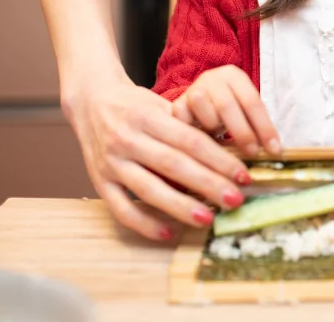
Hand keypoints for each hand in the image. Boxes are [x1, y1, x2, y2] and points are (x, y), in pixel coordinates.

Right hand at [63, 67, 251, 240]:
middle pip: (174, 165)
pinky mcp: (98, 182)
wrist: (91, 102)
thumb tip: (225, 153)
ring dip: (180, 207)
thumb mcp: (160, 105)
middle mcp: (127, 139)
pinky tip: (169, 232)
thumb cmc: (135, 106)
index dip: (219, 160)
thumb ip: (186, 126)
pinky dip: (145, 224)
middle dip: (208, 184)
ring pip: (149, 189)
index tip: (242, 175)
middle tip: (235, 200)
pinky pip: (122, 208)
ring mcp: (111, 162)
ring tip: (207, 219)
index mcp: (148, 116)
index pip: (190, 140)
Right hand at [171, 64, 281, 156]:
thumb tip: (274, 151)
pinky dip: (195, 134)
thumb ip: (256, 126)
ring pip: (204, 112)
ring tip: (221, 140)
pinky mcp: (176, 106)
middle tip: (252, 154)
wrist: (201, 102)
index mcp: (234, 75)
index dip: (264, 127)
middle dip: (242, 133)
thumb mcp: (244, 111)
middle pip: (227, 106)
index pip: (252, 101)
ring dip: (214, 130)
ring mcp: (191, 90)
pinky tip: (203, 143)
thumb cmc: (230, 110)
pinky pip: (185, 123)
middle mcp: (211, 78)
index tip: (274, 150)